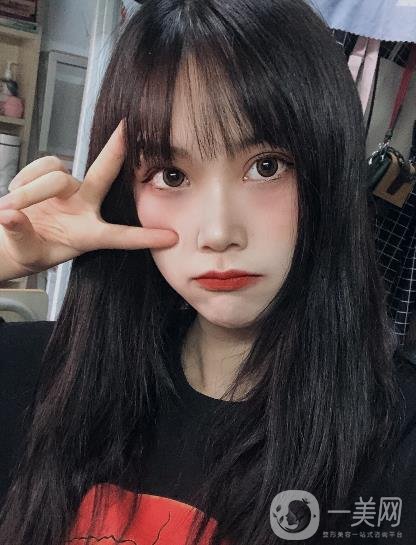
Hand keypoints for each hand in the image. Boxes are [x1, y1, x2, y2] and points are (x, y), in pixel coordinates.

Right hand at [0, 120, 177, 280]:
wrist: (12, 238)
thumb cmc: (28, 250)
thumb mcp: (25, 252)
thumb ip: (19, 235)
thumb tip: (9, 216)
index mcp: (88, 235)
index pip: (120, 236)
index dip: (144, 237)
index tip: (171, 238)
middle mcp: (85, 208)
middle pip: (104, 176)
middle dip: (116, 153)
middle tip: (127, 129)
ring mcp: (70, 190)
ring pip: (57, 175)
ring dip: (31, 190)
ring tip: (11, 208)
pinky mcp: (53, 175)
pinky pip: (42, 166)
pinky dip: (26, 178)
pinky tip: (17, 192)